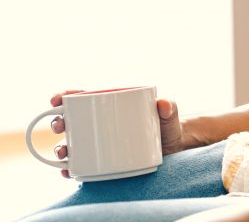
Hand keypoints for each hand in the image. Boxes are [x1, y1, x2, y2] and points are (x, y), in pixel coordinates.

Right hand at [49, 92, 186, 178]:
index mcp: (110, 106)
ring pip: (72, 144)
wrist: (173, 149)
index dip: (65, 96)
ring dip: (61, 148)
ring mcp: (99, 144)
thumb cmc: (168, 125)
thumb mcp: (169, 115)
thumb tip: (163, 104)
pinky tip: (68, 171)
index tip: (57, 98)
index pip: (83, 97)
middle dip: (58, 122)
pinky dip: (71, 169)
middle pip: (71, 121)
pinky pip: (82, 166)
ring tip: (63, 152)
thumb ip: (169, 107)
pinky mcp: (103, 162)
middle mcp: (99, 125)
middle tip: (60, 126)